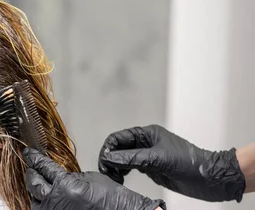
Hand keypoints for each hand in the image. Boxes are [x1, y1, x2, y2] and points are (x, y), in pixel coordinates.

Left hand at [24, 148, 164, 209]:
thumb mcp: (88, 178)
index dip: (35, 159)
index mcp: (64, 186)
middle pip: (33, 184)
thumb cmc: (111, 198)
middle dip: (31, 173)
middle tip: (30, 166)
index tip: (28, 153)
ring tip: (37, 182)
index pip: (43, 168)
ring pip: (34, 200)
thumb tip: (55, 174)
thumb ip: (69, 176)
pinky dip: (41, 203)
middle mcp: (56, 202)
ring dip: (34, 191)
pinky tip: (44, 197)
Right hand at [98, 124, 245, 201]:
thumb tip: (109, 157)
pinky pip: (130, 167)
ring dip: (115, 166)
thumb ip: (132, 158)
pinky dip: (122, 172)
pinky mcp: (151, 168)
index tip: (104, 161)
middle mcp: (146, 143)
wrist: (209, 179)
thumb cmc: (190, 164)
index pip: (119, 137)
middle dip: (110, 158)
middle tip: (106, 171)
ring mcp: (148, 156)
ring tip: (113, 176)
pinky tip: (121, 178)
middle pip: (119, 148)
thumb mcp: (158, 159)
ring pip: (123, 158)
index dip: (109, 148)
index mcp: (148, 133)